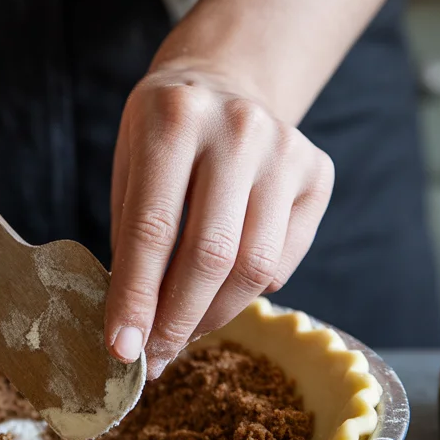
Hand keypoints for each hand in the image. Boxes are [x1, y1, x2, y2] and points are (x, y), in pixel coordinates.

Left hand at [105, 60, 333, 379]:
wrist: (225, 81)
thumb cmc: (162, 134)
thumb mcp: (129, 165)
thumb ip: (131, 235)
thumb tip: (130, 328)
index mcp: (174, 119)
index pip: (153, 229)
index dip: (136, 298)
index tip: (122, 349)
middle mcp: (237, 129)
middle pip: (211, 255)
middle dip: (178, 321)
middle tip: (154, 358)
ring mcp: (286, 149)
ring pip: (254, 267)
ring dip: (214, 317)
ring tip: (182, 334)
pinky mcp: (317, 172)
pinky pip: (283, 260)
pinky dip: (248, 291)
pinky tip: (222, 290)